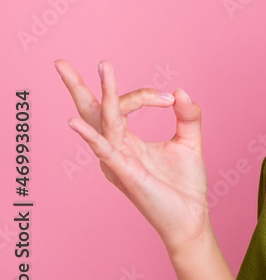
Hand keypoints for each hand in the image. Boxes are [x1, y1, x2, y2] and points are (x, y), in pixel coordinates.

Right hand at [55, 59, 211, 255]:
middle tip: (60, 62)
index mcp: (127, 142)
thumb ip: (187, 116)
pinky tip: (75, 123)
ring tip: (102, 69)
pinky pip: (105, 151)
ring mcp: (118, 161)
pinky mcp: (125, 174)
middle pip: (92, 112)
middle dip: (77, 86)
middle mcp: (116, 149)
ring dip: (104, 95)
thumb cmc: (184, 185)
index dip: (144, 96)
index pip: (123, 106)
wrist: (191, 218)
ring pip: (105, 122)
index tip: (168, 97)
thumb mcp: (189, 142)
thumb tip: (180, 91)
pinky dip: (91, 136)